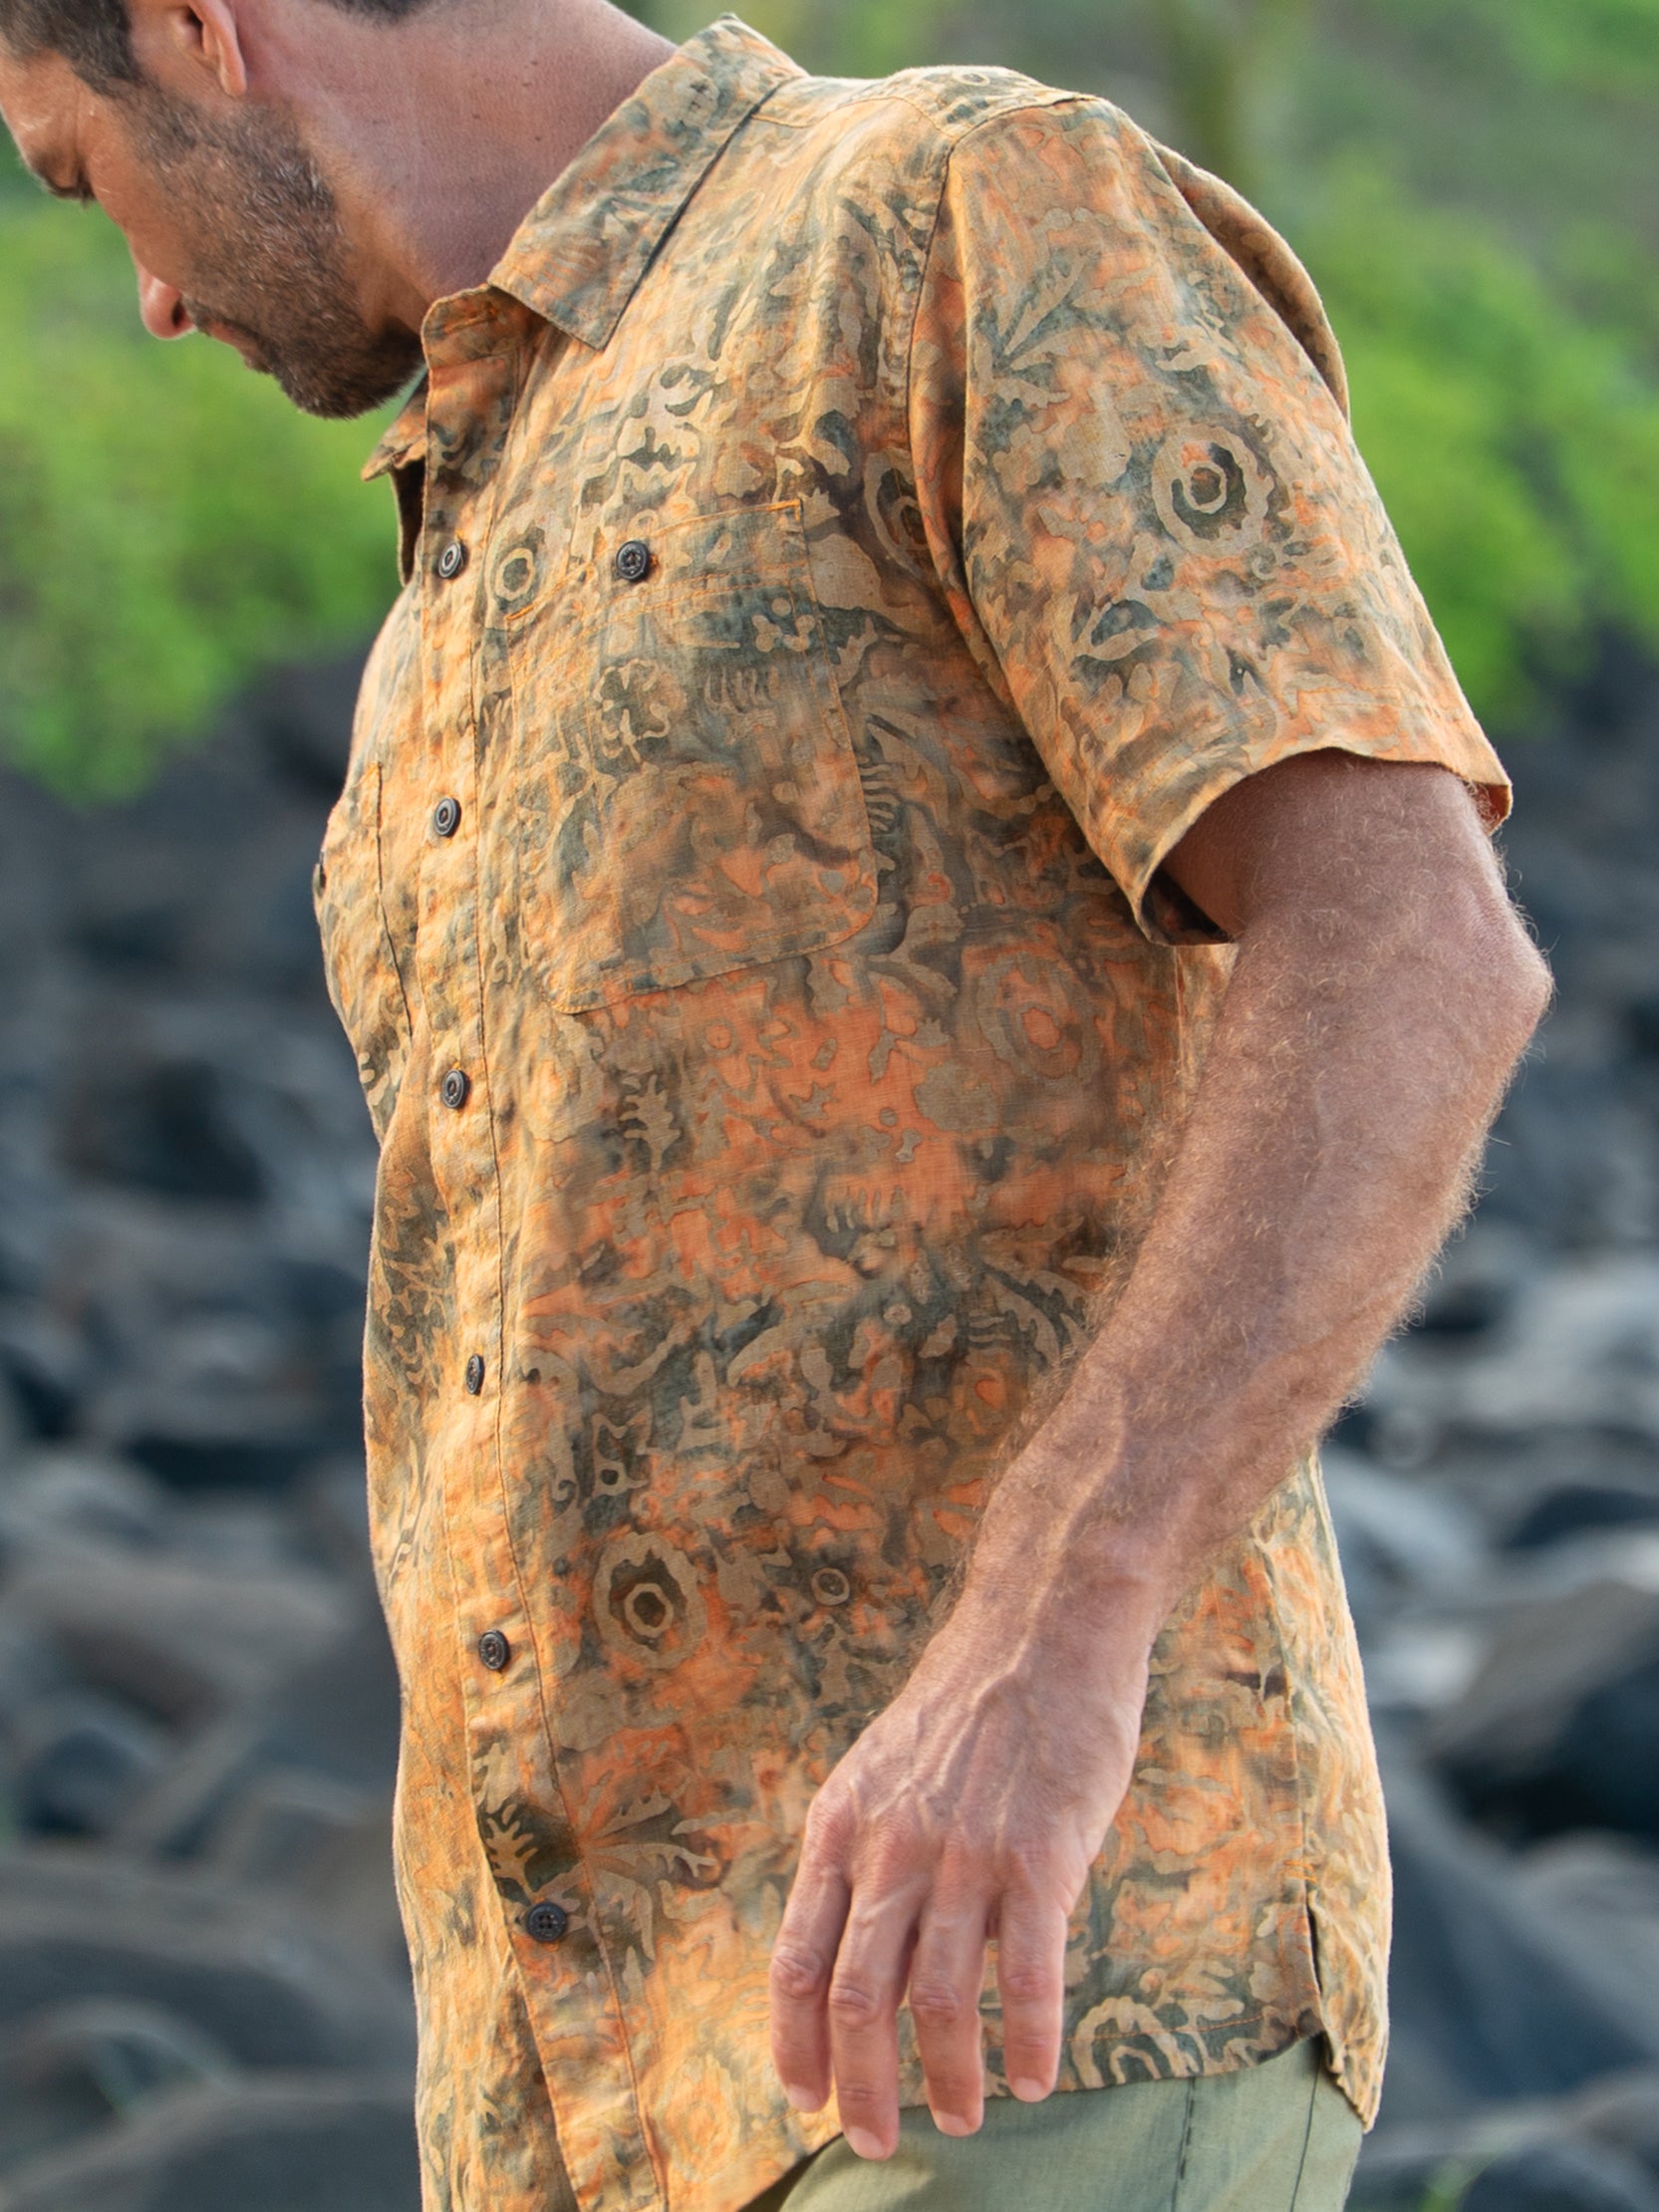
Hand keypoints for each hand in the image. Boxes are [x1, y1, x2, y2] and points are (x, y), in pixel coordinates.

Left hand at [768, 1587, 1152, 2158]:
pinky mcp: (1041, 1854)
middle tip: (877, 2141)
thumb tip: (871, 1958)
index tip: (804, 2097)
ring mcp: (965, 1851)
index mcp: (842, 1826)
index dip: (794, 2040)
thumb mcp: (885, 1772)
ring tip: (964, 2119)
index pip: (797, 1957)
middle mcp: (892, 1845)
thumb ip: (872, 1859)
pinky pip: (1029, 1974)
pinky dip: (1031, 2040)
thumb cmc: (969, 1708)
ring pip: (940, 2000)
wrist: (1042, 1628)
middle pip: (857, 1996)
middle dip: (862, 2085)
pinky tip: (1038, 2079)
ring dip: (948, 2078)